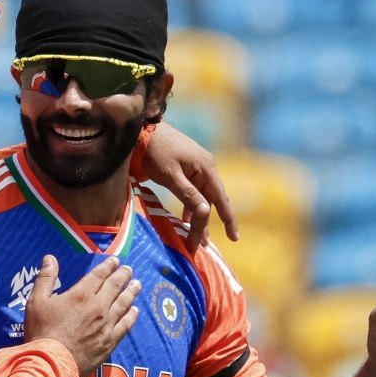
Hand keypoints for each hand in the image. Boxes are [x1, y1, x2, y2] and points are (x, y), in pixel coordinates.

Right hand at [24, 255, 139, 376]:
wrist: (51, 363)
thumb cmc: (41, 332)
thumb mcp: (36, 301)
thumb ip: (45, 278)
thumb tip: (50, 258)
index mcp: (81, 295)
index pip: (99, 276)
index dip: (108, 266)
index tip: (115, 261)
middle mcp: (98, 307)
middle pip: (115, 287)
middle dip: (123, 276)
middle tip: (129, 270)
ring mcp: (106, 325)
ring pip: (124, 304)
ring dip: (131, 292)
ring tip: (137, 285)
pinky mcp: (109, 342)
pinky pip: (125, 325)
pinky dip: (131, 316)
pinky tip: (134, 311)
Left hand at [142, 123, 238, 251]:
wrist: (140, 131)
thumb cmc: (155, 152)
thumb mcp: (170, 175)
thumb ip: (188, 195)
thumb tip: (205, 212)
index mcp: (206, 168)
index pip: (220, 199)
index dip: (228, 219)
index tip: (234, 238)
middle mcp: (205, 167)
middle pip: (209, 201)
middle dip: (205, 224)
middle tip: (199, 246)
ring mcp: (195, 167)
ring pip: (201, 198)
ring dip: (197, 217)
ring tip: (194, 238)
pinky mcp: (184, 168)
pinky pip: (192, 191)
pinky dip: (190, 207)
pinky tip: (185, 218)